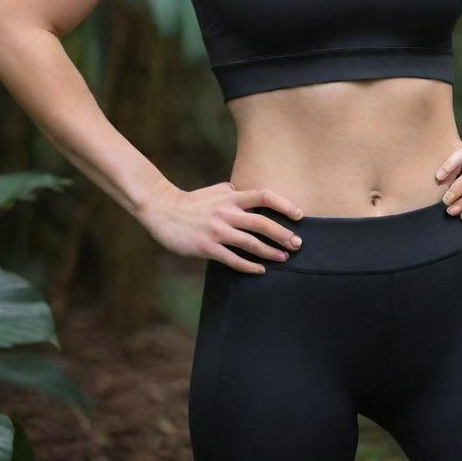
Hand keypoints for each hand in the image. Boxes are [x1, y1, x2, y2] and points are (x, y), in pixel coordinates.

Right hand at [137, 180, 305, 274]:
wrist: (163, 211)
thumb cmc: (192, 201)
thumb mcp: (215, 191)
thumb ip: (233, 192)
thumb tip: (247, 192)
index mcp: (231, 197)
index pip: (264, 196)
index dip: (284, 205)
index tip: (299, 215)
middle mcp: (227, 212)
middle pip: (262, 222)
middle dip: (283, 234)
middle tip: (298, 244)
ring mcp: (217, 230)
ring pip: (250, 243)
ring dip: (269, 252)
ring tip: (284, 258)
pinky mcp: (206, 247)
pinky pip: (232, 258)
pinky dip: (248, 265)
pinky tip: (260, 270)